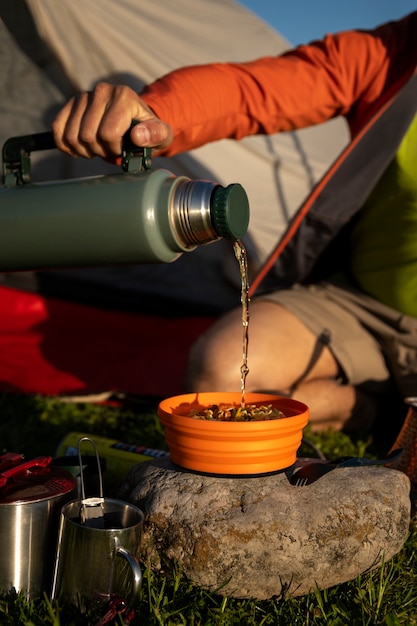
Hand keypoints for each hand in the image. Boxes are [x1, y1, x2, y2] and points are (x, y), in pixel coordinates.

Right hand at [52, 82, 172, 158]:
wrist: (134, 122)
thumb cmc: (148, 131)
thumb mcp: (161, 135)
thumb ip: (156, 135)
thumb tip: (137, 135)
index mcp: (124, 96)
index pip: (107, 133)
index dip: (113, 148)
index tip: (123, 147)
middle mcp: (102, 91)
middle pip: (87, 136)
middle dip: (99, 150)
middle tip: (110, 148)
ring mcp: (83, 96)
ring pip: (71, 136)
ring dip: (84, 150)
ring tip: (99, 147)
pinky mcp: (70, 105)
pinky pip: (57, 129)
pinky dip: (66, 145)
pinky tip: (80, 148)